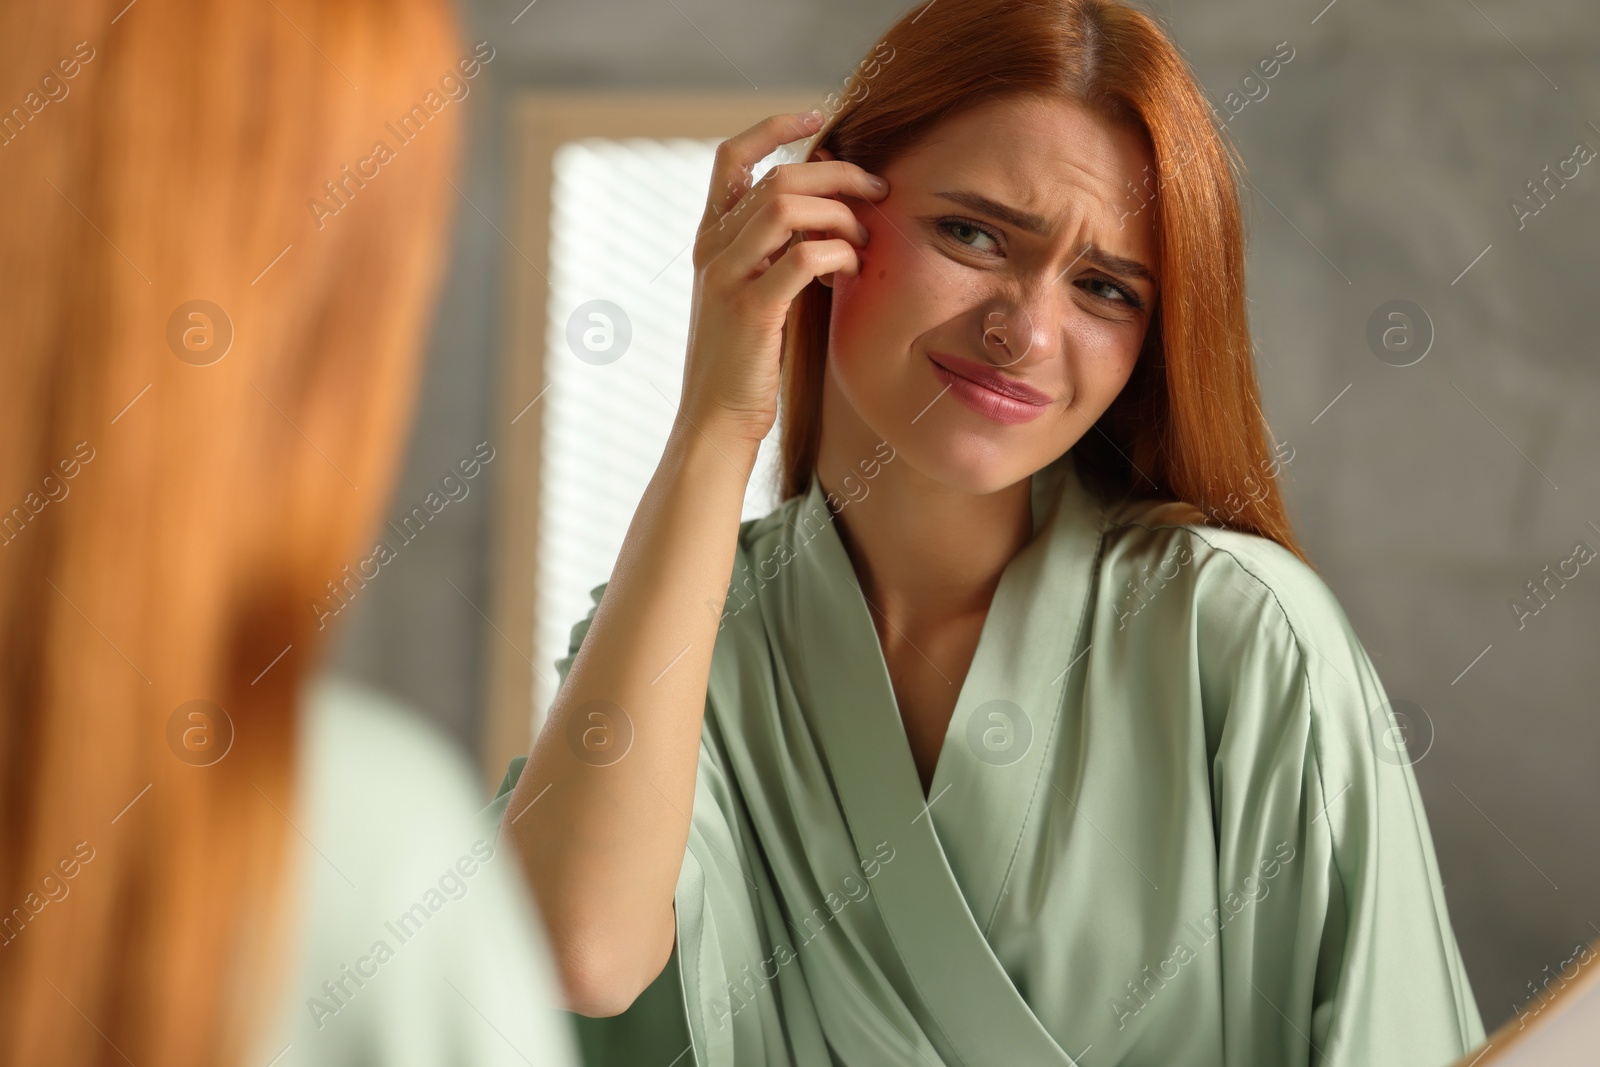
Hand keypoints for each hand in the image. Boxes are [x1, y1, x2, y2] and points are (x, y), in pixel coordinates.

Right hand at [676, 111, 889, 453]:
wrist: (716, 421)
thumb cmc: (746, 362)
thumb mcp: (757, 294)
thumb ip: (780, 252)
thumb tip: (834, 215)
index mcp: (711, 240)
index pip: (732, 158)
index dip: (773, 126)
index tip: (818, 114)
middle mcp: (712, 250)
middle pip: (777, 176)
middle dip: (837, 174)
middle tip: (877, 191)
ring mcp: (727, 278)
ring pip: (786, 206)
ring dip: (839, 214)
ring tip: (864, 239)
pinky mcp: (750, 312)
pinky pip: (802, 257)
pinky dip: (837, 253)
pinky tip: (851, 269)